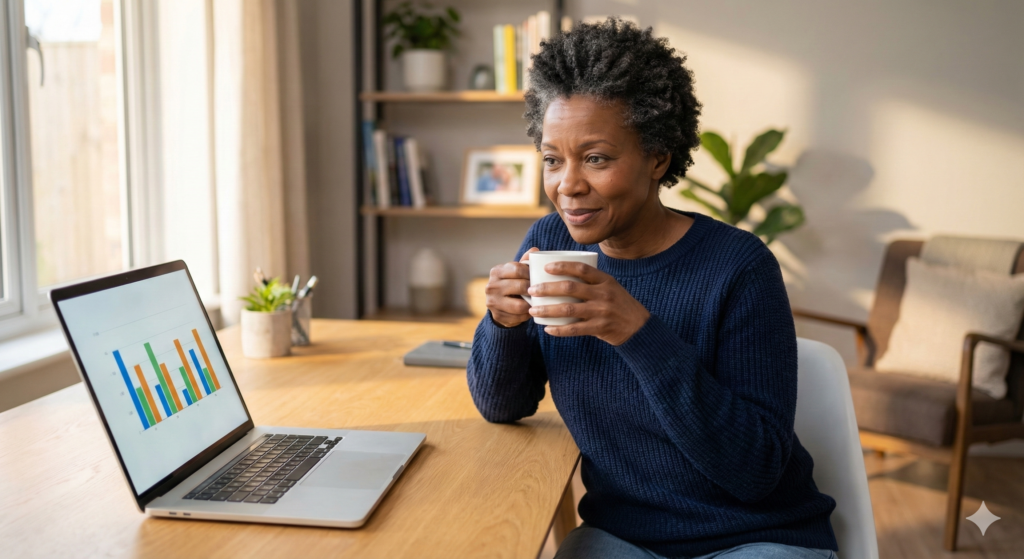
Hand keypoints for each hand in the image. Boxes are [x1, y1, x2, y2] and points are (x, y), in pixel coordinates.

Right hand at [485, 248, 537, 327]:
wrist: (499, 304)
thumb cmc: (512, 284)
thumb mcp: (515, 272)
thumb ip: (525, 262)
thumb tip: (535, 250)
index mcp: (496, 272)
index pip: (517, 269)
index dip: (531, 273)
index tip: (539, 277)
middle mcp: (491, 286)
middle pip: (520, 287)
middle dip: (533, 289)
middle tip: (541, 291)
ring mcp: (492, 302)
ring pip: (520, 305)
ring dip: (531, 305)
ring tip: (537, 302)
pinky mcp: (497, 316)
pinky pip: (518, 317)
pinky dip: (527, 315)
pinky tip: (530, 311)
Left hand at [527, 262, 649, 345]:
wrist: (638, 327)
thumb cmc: (619, 304)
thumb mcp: (611, 287)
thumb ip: (592, 281)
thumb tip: (564, 273)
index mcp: (605, 280)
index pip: (582, 268)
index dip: (562, 266)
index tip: (546, 267)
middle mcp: (603, 294)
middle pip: (570, 288)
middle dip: (547, 288)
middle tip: (532, 289)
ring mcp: (601, 311)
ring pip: (569, 309)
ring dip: (548, 310)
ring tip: (533, 310)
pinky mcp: (599, 328)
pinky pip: (574, 329)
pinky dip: (559, 329)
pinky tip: (547, 329)